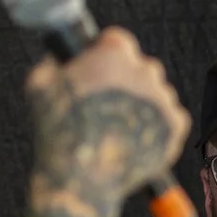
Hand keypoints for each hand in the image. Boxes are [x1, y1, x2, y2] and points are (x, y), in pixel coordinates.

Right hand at [24, 29, 188, 216]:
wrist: (82, 176)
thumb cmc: (57, 131)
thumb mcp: (40, 85)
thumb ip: (56, 63)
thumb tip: (64, 57)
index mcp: (113, 55)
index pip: (118, 39)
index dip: (106, 51)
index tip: (100, 63)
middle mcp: (144, 72)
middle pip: (141, 66)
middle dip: (127, 78)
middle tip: (109, 100)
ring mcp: (163, 99)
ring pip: (157, 92)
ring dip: (142, 102)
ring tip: (119, 125)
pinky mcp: (176, 126)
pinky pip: (171, 116)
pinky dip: (157, 124)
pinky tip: (135, 136)